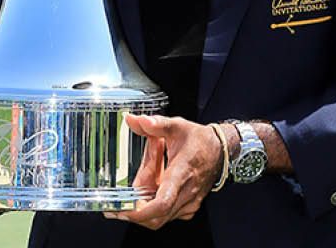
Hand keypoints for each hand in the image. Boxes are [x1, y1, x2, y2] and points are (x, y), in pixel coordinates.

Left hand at [103, 115, 222, 229]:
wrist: (220, 150)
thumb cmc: (199, 140)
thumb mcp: (176, 126)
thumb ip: (154, 123)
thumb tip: (132, 120)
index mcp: (181, 173)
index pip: (162, 201)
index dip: (141, 211)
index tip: (123, 210)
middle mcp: (187, 193)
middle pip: (157, 215)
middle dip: (134, 212)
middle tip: (114, 205)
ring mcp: (189, 202)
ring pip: (160, 216)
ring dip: (143, 206)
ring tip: (133, 188)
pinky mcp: (188, 207)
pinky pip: (167, 214)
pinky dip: (152, 206)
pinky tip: (147, 189)